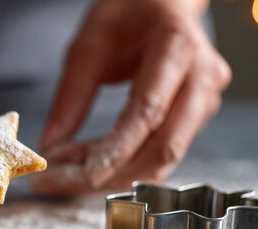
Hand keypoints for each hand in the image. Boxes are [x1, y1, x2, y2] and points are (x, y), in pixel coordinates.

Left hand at [33, 0, 230, 194]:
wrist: (163, 3)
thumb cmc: (128, 15)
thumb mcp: (88, 45)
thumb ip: (71, 96)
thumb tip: (51, 146)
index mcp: (176, 47)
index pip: (148, 111)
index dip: (116, 149)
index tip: (81, 174)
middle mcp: (202, 77)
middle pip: (163, 147)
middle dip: (111, 174)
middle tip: (61, 182)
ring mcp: (206, 99)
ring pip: (165, 159)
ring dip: (115, 175)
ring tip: (67, 174)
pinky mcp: (197, 117)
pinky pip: (162, 152)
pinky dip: (126, 166)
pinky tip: (91, 165)